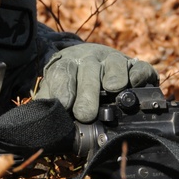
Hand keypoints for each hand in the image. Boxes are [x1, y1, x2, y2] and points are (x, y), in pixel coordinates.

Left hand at [34, 43, 157, 121]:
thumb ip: (46, 102)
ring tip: (112, 91)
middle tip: (85, 114)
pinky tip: (134, 85)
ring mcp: (112, 60)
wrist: (87, 59)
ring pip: (115, 65)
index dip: (63, 90)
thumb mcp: (53, 89)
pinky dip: (139, 75)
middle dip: (88, 93)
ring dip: (114, 78)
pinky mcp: (133, 64)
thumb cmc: (69, 82)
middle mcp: (90, 59)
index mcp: (67, 65)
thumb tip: (38, 120)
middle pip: (88, 72)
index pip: (62, 74)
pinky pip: (139, 67)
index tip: (64, 105)